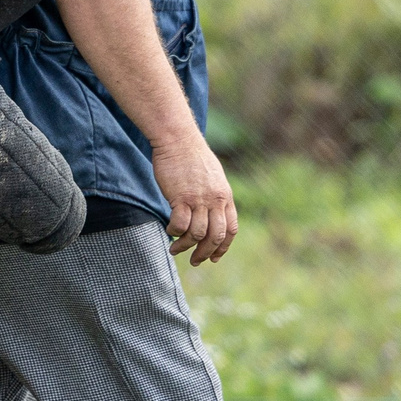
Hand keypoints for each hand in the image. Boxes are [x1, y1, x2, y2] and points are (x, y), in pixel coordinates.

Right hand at [151, 131, 236, 264]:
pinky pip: (180, 224)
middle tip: (195, 261)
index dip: (223, 247)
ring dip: (185, 246)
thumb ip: (216, 196)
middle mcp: (215, 200)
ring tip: (175, 249)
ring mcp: (199, 199)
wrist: (178, 139)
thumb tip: (213, 213)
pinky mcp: (180, 197)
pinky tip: (169, 231)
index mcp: (225, 196)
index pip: (231, 229)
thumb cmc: (192, 156)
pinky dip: (175, 233)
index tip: (214, 257)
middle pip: (215, 236)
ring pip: (197, 234)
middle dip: (205, 253)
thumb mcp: (213, 177)